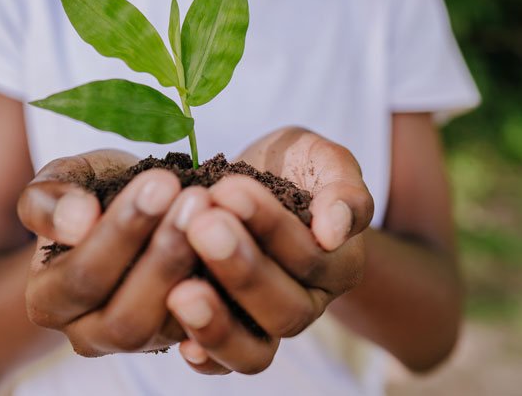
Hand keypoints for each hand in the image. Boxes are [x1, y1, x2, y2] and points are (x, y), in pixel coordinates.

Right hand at [18, 150, 211, 354]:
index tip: (159, 183)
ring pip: (170, 329)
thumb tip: (77, 222)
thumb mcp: (65, 179)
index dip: (121, 233)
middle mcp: (91, 334)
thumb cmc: (95, 192)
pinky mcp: (188, 339)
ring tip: (217, 216)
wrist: (140, 207)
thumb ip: (50, 198)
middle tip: (196, 199)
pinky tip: (244, 245)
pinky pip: (212, 335)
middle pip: (125, 318)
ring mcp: (143, 342)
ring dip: (198, 270)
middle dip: (164, 257)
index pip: (82, 278)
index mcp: (49, 300)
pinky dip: (228, 293)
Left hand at [166, 127, 373, 373]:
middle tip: (201, 226)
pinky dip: (205, 357)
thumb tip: (334, 231)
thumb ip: (341, 187)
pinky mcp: (230, 333)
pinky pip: (223, 365)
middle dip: (242, 269)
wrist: (252, 181)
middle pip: (287, 309)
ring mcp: (267, 325)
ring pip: (256, 350)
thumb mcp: (320, 157)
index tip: (228, 189)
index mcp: (339, 263)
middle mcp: (308, 303)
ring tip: (180, 291)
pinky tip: (179, 342)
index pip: (311, 257)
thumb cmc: (289, 165)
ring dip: (218, 323)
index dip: (270, 227)